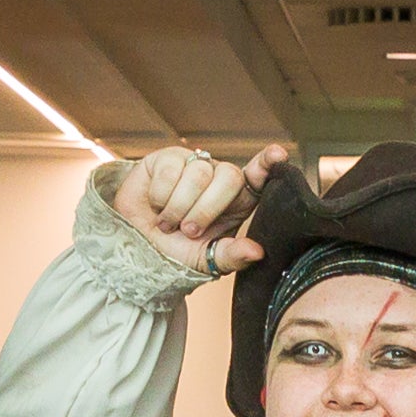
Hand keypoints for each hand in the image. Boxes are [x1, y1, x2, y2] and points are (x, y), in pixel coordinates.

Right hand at [113, 143, 281, 283]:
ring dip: (179, 208)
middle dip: (207, 209)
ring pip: (198, 175)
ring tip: (168, 223)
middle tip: (189, 231)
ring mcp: (194, 164)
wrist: (137, 245)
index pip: (259, 177)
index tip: (278, 156)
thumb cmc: (177, 250)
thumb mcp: (207, 260)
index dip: (268, 164)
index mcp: (238, 201)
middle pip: (229, 177)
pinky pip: (170, 171)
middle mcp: (219, 178)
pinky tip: (156, 206)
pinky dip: (160, 197)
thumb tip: (258, 252)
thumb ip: (233, 256)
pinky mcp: (167, 158)